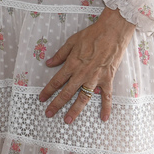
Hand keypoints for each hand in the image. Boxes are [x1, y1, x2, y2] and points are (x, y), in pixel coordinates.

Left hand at [39, 7, 134, 123]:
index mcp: (72, 64)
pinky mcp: (107, 79)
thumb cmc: (91, 35)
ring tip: (68, 120)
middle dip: (56, 104)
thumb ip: (60, 54)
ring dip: (75, 110)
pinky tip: (104, 118)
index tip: (41, 99)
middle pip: (67, 93)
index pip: (56, 81)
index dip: (48, 91)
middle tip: (49, 114)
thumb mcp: (71, 42)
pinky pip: (107, 96)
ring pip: (83, 98)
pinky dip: (106, 108)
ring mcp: (95, 78)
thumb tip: (48, 63)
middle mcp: (81, 74)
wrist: (112, 33)